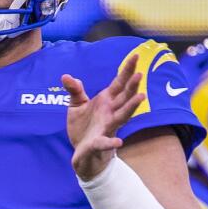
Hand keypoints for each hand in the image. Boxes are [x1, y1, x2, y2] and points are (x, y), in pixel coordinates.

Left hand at [61, 55, 144, 180]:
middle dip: (132, 86)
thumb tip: (67, 76)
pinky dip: (111, 142)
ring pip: (122, 116)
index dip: (127, 70)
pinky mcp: (98, 144)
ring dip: (131, 108)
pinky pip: (105, 143)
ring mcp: (107, 128)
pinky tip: (118, 141)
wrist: (81, 153)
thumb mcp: (76, 105)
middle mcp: (110, 113)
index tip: (136, 55)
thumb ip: (74, 91)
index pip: (119, 83)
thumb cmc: (83, 127)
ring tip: (141, 98)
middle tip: (140, 74)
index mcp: (106, 102)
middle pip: (124, 97)